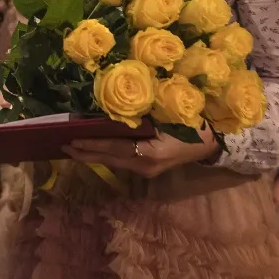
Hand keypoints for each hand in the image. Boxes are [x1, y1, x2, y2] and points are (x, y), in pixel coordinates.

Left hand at [64, 129, 218, 178]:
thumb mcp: (168, 115)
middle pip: (110, 159)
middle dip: (86, 154)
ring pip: (115, 162)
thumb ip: (141, 115)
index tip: (71, 141)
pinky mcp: (149, 167)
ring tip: (73, 148)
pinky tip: (96, 148)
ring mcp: (148, 170)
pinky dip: (107, 154)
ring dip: (94, 155)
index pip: (113, 148)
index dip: (92, 144)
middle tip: (62, 148)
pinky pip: (123, 160)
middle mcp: (145, 166)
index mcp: (150, 154)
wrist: (216, 141)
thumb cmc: (194, 123)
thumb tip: (113, 108)